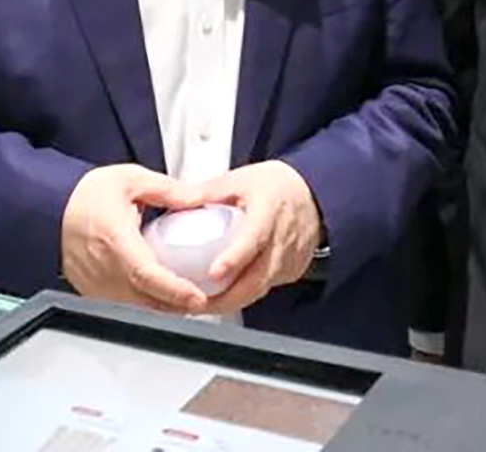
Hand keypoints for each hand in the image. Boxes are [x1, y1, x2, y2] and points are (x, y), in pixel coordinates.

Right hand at [61, 164, 209, 314]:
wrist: (47, 208)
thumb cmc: (84, 195)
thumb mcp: (130, 179)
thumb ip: (167, 190)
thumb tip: (198, 198)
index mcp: (115, 240)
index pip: (147, 275)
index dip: (174, 290)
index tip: (197, 297)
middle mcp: (103, 268)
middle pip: (145, 299)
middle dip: (177, 304)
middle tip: (202, 300)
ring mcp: (95, 283)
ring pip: (135, 306)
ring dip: (162, 306)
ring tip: (186, 299)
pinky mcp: (91, 290)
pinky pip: (122, 304)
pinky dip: (143, 303)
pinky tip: (159, 295)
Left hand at [195, 160, 321, 315]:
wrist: (313, 193)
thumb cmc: (275, 186)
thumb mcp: (238, 180)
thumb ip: (206, 193)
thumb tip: (172, 201)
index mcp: (269, 210)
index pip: (254, 238)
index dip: (234, 258)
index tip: (214, 273)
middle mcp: (284, 238)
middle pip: (258, 278)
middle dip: (226, 298)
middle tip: (195, 304)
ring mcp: (291, 258)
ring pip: (261, 289)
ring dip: (233, 300)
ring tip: (203, 305)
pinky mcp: (293, 271)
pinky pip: (267, 287)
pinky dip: (246, 294)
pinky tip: (226, 295)